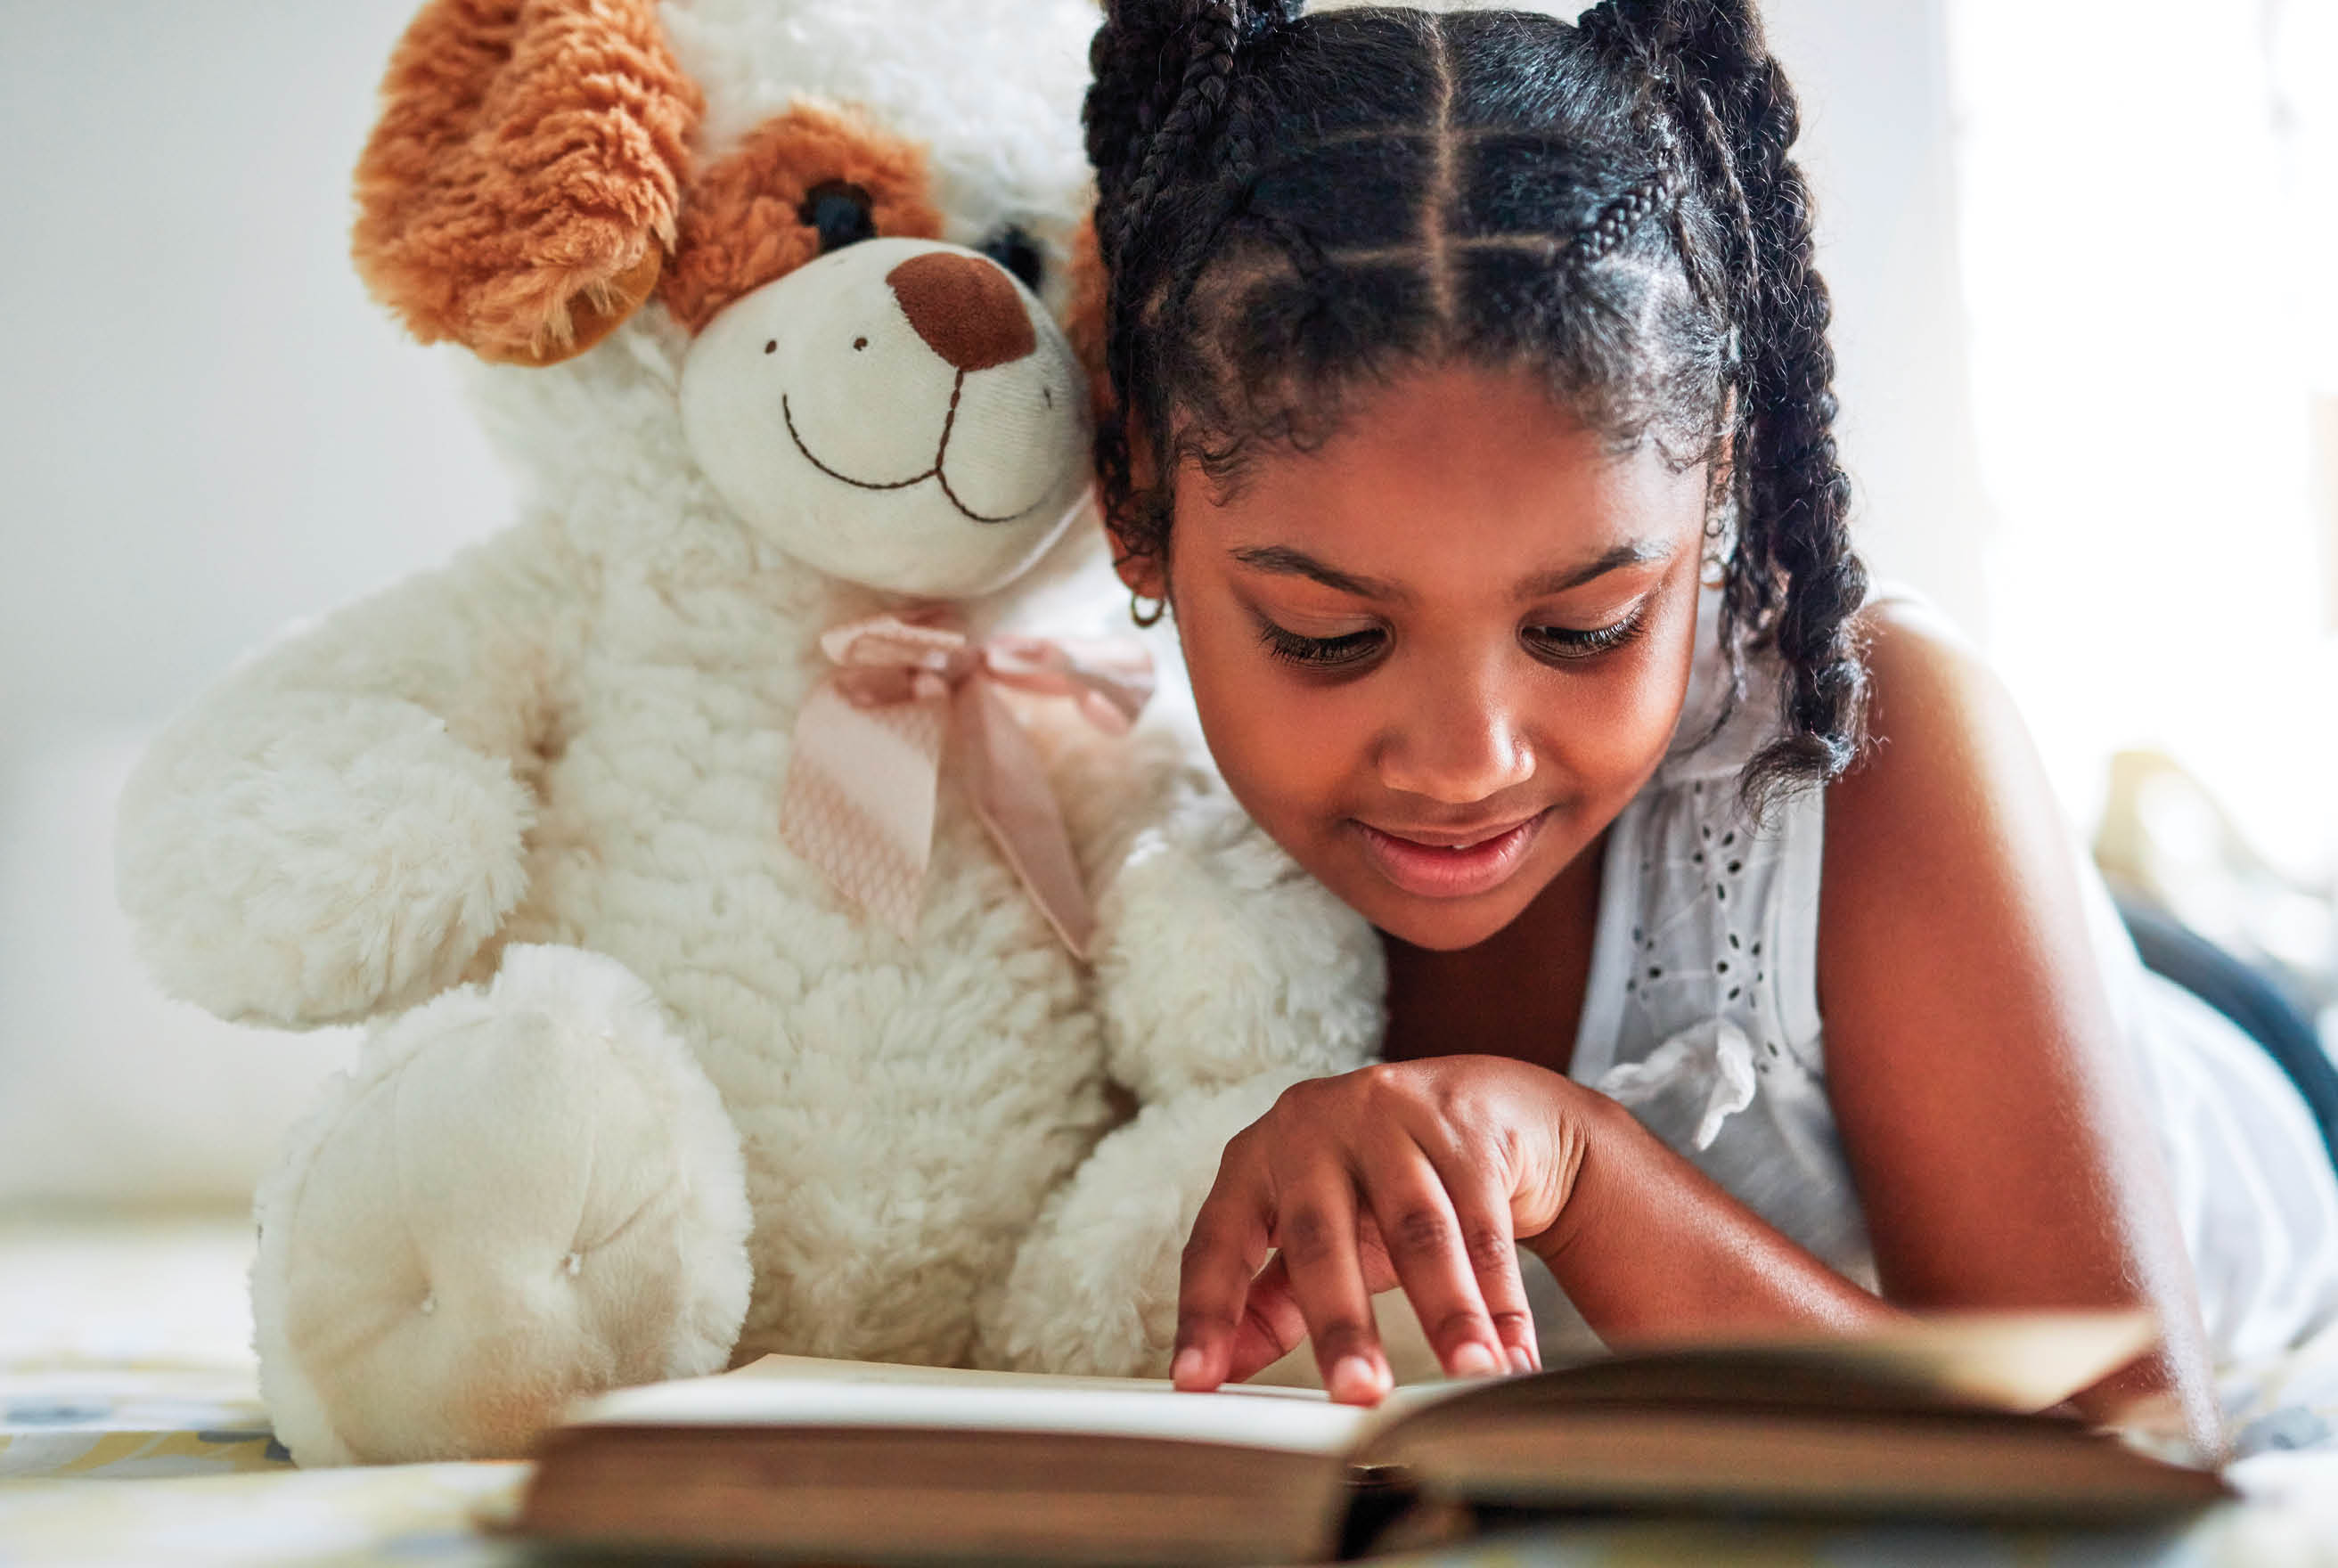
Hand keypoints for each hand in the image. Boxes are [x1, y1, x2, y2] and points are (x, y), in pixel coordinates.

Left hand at [1171, 1056, 1597, 1403]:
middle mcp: (1313, 1126)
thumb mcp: (1316, 1235)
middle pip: (1320, 1234)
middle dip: (1341, 1322)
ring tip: (1470, 1374)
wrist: (1478, 1104)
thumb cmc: (1376, 1184)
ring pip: (1418, 1228)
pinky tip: (1511, 1354)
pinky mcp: (1462, 1124)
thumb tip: (1220, 1375)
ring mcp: (1389, 1115)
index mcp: (1258, 1157)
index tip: (1197, 1381)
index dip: (1208, 1313)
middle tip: (1358, 1393)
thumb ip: (1266, 1301)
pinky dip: (1501, 1300)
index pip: (1219, 1241)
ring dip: (1448, 1311)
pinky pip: (1484, 1224)